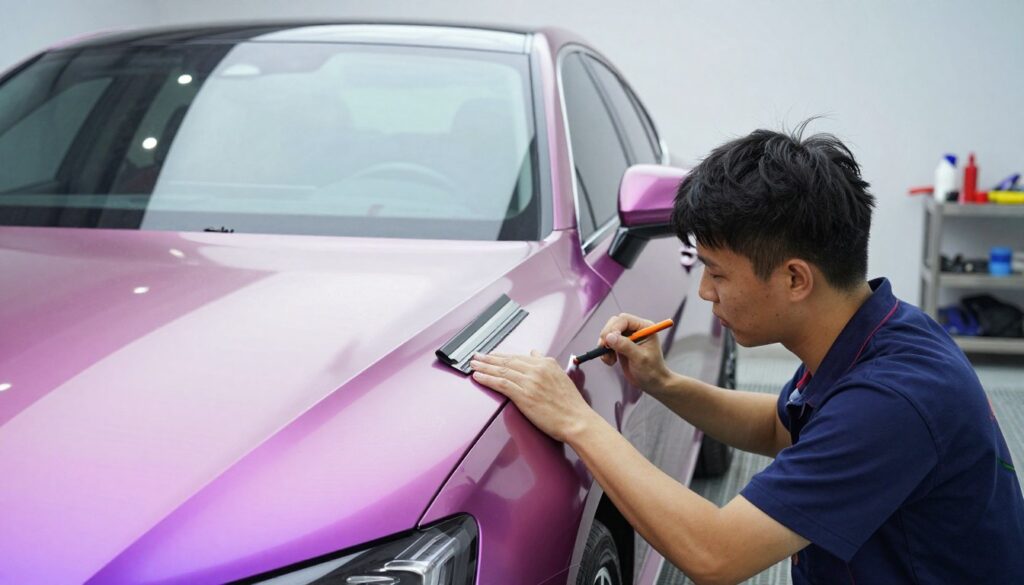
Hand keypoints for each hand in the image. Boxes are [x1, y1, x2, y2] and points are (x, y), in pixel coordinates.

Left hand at [470, 350, 597, 442]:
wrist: (576, 420)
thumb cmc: (570, 404)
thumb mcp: (560, 376)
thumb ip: (546, 364)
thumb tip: (534, 353)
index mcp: (546, 364)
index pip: (518, 357)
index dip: (502, 356)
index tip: (491, 355)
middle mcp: (537, 369)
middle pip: (507, 361)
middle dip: (489, 358)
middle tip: (476, 356)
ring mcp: (529, 382)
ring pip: (502, 370)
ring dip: (484, 367)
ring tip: (473, 365)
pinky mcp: (524, 395)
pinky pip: (501, 383)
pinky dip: (487, 378)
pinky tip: (478, 377)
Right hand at [598, 313, 671, 393]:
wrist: (653, 383)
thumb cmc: (652, 370)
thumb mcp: (639, 358)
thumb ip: (625, 346)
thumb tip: (609, 337)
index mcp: (644, 327)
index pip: (624, 319)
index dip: (614, 328)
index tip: (609, 341)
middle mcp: (635, 330)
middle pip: (614, 323)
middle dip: (607, 335)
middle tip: (604, 348)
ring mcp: (627, 337)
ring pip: (608, 333)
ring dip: (604, 345)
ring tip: (609, 359)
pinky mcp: (620, 345)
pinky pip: (607, 343)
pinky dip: (604, 352)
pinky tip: (611, 361)